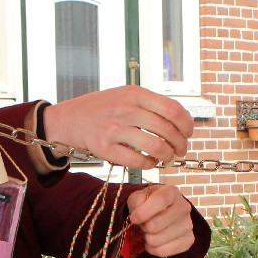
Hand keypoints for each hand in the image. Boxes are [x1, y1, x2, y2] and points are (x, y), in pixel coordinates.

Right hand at [43, 87, 193, 170]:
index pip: (173, 109)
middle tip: (181, 149)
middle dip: (180, 143)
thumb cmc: (103, 108)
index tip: (188, 132)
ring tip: (167, 157)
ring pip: (155, 146)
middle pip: (167, 129)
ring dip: (167, 156)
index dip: (187, 124)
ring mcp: (114, 129)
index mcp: (135, 94)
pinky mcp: (104, 148)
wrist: (69, 118)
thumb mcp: (126, 96)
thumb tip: (182, 120)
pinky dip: (150, 164)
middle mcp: (125, 109)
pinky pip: (137, 160)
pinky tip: (150, 162)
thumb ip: (151, 104)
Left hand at [126, 184, 195, 257]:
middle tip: (144, 224)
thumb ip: (136, 202)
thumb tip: (138, 214)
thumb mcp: (138, 197)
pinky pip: (163, 252)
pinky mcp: (188, 241)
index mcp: (172, 192)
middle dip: (143, 227)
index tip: (134, 218)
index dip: (144, 212)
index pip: (161, 200)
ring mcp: (188, 225)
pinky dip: (153, 249)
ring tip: (150, 232)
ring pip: (157, 240)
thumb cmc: (149, 204)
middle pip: (155, 225)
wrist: (162, 214)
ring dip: (147, 238)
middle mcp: (184, 207)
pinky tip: (154, 242)